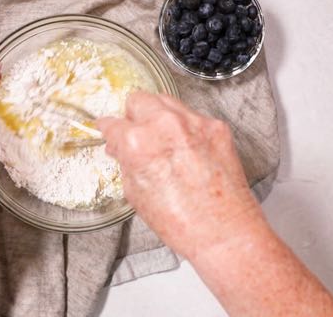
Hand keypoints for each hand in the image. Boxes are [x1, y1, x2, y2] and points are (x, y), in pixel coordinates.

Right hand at [96, 92, 263, 259]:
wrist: (223, 232)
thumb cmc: (181, 222)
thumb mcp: (136, 194)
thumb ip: (125, 162)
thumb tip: (120, 148)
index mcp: (138, 142)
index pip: (112, 123)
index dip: (108, 130)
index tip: (110, 131)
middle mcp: (165, 125)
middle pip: (138, 100)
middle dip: (133, 116)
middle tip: (136, 135)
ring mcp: (194, 122)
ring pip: (166, 101)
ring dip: (158, 117)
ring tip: (162, 142)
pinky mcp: (216, 127)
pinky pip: (192, 116)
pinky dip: (185, 128)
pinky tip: (187, 150)